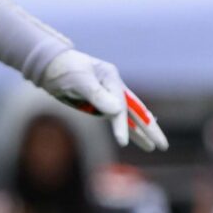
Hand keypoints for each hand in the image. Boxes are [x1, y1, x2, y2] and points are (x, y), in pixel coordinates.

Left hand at [39, 49, 168, 152]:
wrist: (49, 66)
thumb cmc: (63, 69)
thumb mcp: (79, 80)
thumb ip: (97, 95)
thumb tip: (117, 111)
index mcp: (111, 78)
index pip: (121, 106)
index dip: (122, 124)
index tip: (122, 142)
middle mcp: (114, 88)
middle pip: (137, 111)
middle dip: (150, 129)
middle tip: (163, 145)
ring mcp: (109, 97)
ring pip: (131, 117)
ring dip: (142, 132)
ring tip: (156, 147)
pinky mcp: (101, 105)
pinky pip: (119, 120)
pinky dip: (130, 130)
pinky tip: (140, 140)